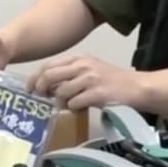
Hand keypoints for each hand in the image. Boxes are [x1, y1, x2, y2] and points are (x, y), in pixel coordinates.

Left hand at [27, 53, 144, 110]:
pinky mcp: (96, 93)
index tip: (30, 89)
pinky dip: (73, 108)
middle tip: (40, 99)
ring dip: (60, 101)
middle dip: (40, 89)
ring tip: (68, 104)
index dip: (35, 78)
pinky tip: (79, 107)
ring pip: (61, 91)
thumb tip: (47, 88)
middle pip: (49, 76)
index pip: (48, 65)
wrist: (137, 87)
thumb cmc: (112, 81)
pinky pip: (74, 103)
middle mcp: (82, 65)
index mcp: (78, 58)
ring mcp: (89, 79)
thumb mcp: (89, 70)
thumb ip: (69, 75)